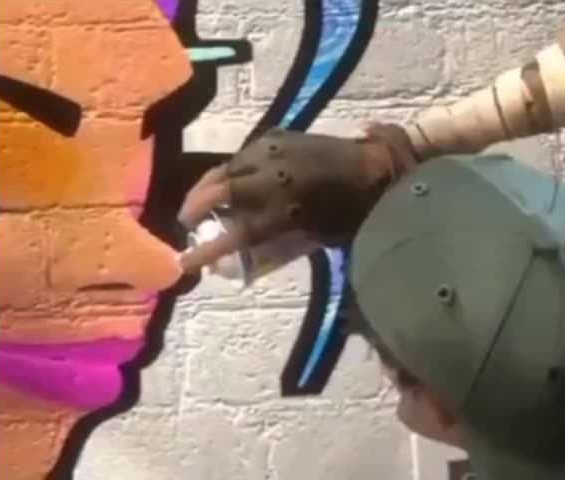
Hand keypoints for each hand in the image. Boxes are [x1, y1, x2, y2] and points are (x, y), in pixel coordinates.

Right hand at [176, 124, 417, 273]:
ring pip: (230, 166)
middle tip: (185, 220)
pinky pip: (247, 151)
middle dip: (197, 205)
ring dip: (210, 183)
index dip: (209, 249)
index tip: (186, 261)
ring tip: (199, 198)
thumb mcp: (317, 238)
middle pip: (223, 189)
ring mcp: (277, 150)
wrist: (379, 169)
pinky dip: (234, 166)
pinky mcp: (282, 136)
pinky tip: (230, 176)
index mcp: (287, 206)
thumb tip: (238, 264)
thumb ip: (276, 250)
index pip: (237, 232)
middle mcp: (275, 174)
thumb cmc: (354, 214)